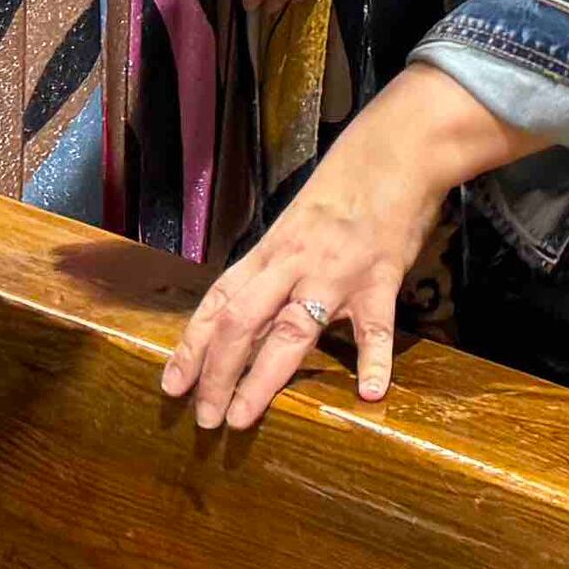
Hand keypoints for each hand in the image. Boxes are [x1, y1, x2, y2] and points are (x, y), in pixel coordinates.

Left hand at [165, 63, 525, 429]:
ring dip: (261, 379)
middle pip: (240, 322)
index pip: (218, 302)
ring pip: (290, 331)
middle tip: (202, 417)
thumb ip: (279, 264)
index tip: (172, 384)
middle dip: (215, 373)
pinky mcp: (380, 279)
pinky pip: (376, 327)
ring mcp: (335, 273)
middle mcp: (293, 264)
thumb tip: (253, 306)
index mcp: (271, 250)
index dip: (191, 345)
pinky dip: (375, 360)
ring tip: (240, 418)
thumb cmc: (345, 186)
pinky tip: (371, 392)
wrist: (396, 150)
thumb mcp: (298, 222)